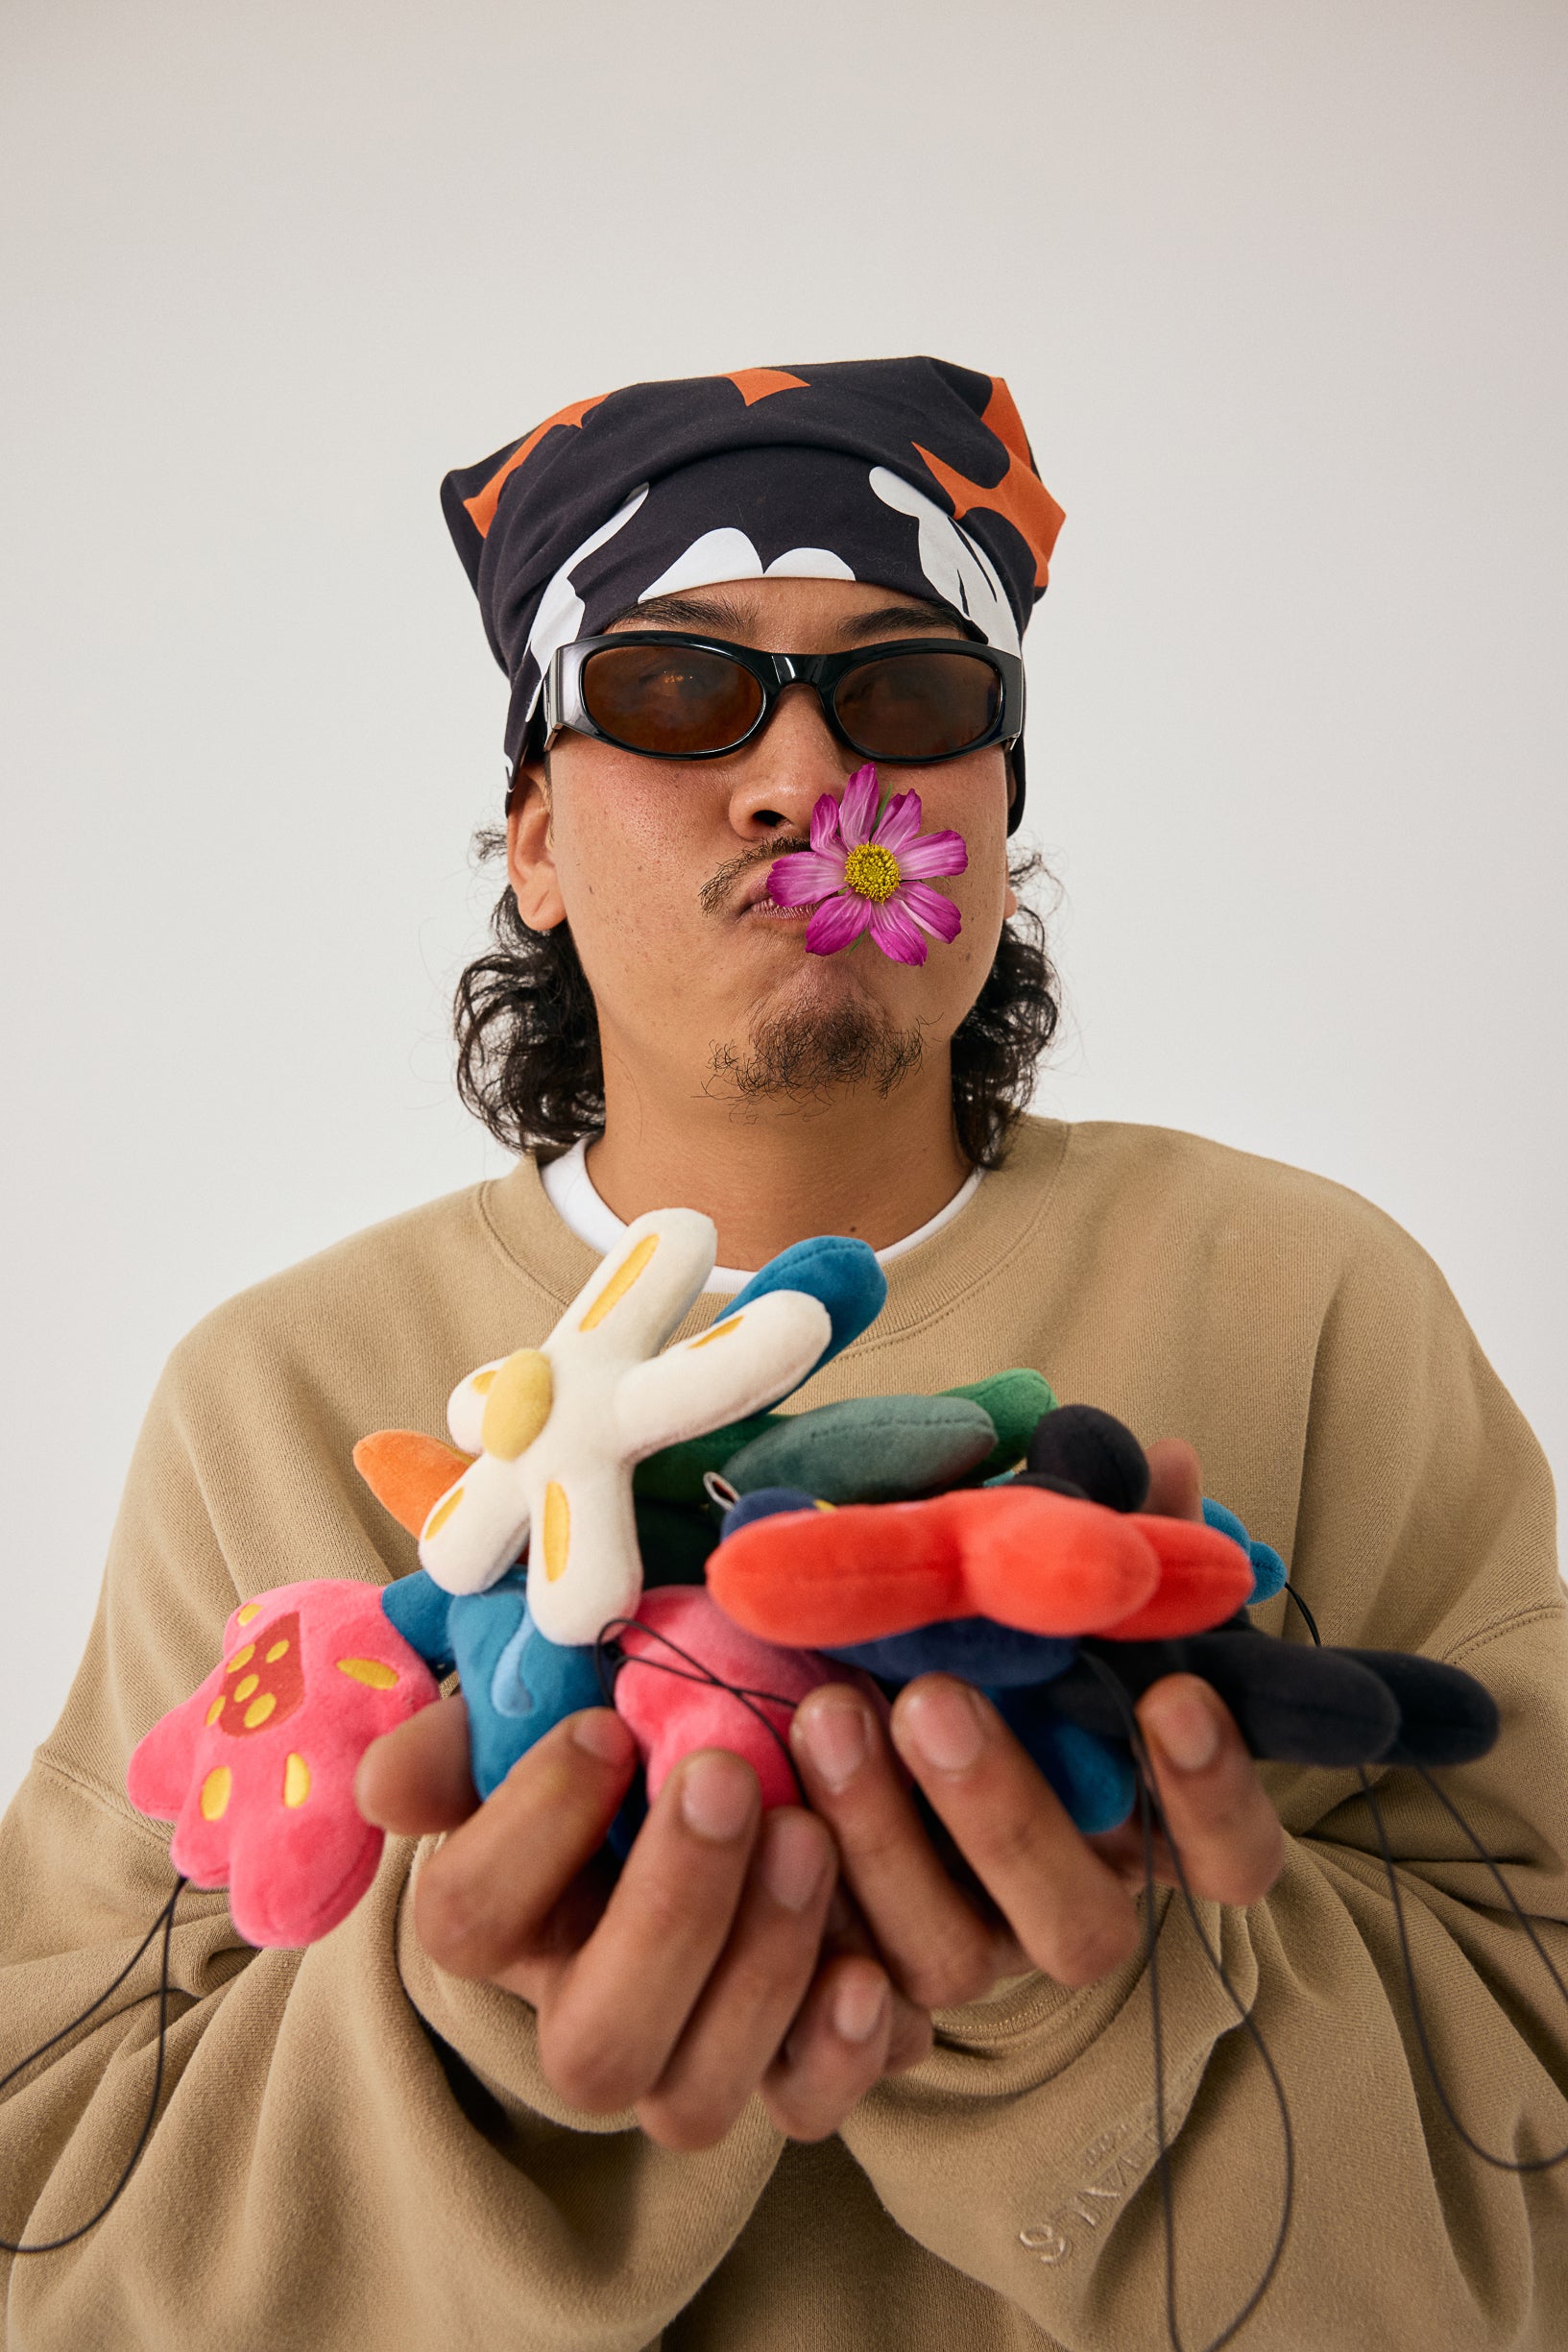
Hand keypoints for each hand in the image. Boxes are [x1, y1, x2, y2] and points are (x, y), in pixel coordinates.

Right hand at [356, 1701, 931, 2150]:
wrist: (781, 1749)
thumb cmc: (655, 1715)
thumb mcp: (564, 1698)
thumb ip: (474, 1729)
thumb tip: (387, 1791)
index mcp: (510, 1919)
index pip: (466, 1922)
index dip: (534, 1826)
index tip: (610, 1722)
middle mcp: (588, 2012)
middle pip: (592, 2051)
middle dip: (666, 1912)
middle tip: (727, 1776)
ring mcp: (692, 2060)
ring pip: (694, 2100)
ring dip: (757, 1968)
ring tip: (808, 1835)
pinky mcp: (797, 2071)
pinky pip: (807, 2112)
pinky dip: (838, 2054)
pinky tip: (869, 1973)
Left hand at [787, 1441, 1286, 2008]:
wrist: (774, 1673)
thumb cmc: (924, 1611)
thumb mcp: (991, 1561)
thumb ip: (1083, 1527)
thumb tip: (1164, 1462)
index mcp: (1122, 1814)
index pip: (1224, 1855)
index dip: (1213, 1793)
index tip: (1172, 1692)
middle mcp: (1050, 1898)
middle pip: (1077, 1926)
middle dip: (1008, 1814)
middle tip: (934, 1698)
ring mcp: (950, 1947)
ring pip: (947, 1958)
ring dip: (887, 1838)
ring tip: (827, 1710)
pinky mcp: (843, 1974)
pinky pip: (836, 1998)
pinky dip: (806, 1933)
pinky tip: (768, 1829)